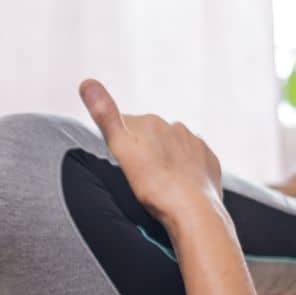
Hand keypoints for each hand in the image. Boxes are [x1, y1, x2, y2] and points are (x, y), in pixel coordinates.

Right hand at [78, 79, 222, 226]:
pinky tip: (178, 185)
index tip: (122, 163)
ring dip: (164, 159)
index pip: (126, 126)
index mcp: (150, 122)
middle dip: (143, 151)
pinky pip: (192, 160)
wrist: (193, 212)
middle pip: (150, 136)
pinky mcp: (208, 160)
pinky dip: (184, 169)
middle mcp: (174, 126)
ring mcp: (194, 143)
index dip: (120, 145)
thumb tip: (87, 82)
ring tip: (158, 183)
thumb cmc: (155, 187)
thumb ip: (105, 116)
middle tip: (139, 177)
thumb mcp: (121, 150)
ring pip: (171, 147)